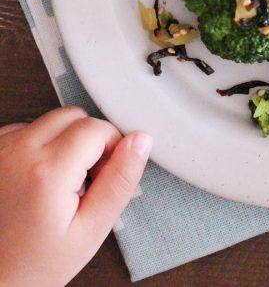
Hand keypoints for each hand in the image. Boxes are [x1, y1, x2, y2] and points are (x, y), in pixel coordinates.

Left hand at [0, 106, 151, 286]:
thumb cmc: (32, 267)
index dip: (113, 148)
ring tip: (59, 184)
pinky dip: (38, 146)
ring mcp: (0, 150)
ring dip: (62, 142)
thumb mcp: (90, 231)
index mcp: (48, 170)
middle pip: (74, 116)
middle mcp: (18, 152)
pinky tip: (37, 179)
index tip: (105, 175)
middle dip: (89, 140)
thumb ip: (120, 181)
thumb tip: (139, 142)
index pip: (98, 127)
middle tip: (85, 180)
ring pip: (50, 121)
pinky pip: (25, 130)